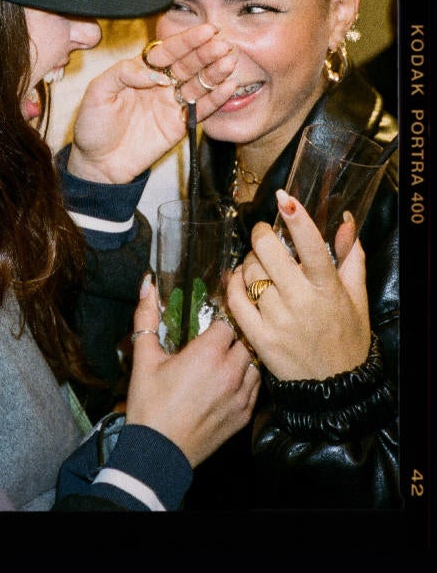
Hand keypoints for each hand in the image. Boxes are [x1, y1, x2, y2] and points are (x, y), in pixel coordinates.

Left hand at [68, 23, 237, 183]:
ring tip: (228, 63)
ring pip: (197, 84)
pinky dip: (215, 99)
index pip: (167, 51)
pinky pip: (200, 110)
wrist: (97, 163)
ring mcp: (170, 104)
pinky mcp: (179, 125)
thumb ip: (122, 73)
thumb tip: (155, 73)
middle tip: (222, 46)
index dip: (187, 41)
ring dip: (214, 73)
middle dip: (205, 54)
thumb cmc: (92, 125)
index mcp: (140, 71)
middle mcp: (159, 84)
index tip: (207, 31)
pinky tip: (227, 87)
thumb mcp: (97, 91)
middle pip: (187, 65)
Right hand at [125, 278, 259, 465]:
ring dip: (245, 355)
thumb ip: (146, 316)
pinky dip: (248, 378)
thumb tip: (147, 283)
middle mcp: (230, 373)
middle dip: (236, 333)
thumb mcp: (144, 357)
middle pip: (247, 340)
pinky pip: (256, 388)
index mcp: (207, 354)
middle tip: (221, 332)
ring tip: (229, 354)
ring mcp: (240, 397)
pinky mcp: (243, 416)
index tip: (215, 312)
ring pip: (256, 363)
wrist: (159, 452)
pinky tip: (232, 378)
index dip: (222, 314)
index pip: (229, 321)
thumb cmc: (150, 404)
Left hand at [225, 193, 370, 379]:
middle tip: (265, 237)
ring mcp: (278, 320)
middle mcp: (302, 302)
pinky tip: (241, 281)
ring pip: (249, 271)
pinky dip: (233, 283)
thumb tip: (347, 220)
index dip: (297, 219)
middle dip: (262, 235)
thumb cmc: (347, 338)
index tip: (285, 198)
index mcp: (328, 289)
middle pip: (268, 251)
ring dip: (249, 262)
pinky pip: (234, 298)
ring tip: (260, 266)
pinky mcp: (259, 337)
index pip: (312, 246)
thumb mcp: (357, 298)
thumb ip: (352, 256)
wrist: (336, 390)